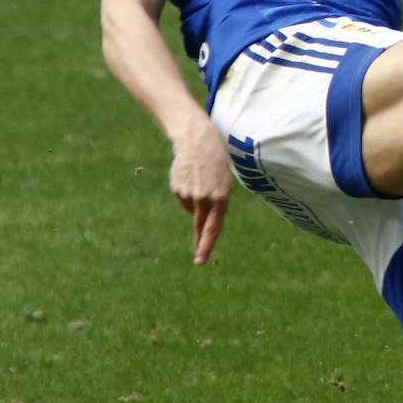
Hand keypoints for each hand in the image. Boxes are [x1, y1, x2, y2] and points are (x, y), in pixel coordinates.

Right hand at [168, 119, 231, 264]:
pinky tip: (192, 178)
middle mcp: (204, 198)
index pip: (213, 227)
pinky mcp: (177, 189)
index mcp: (221, 197)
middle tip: (199, 260)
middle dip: (200, 243)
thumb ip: (218, 204)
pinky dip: (189, 193)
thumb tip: (203, 223)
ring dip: (197, 202)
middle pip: (200, 226)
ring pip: (192, 210)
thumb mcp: (225, 183)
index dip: (206, 245)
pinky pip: (185, 200)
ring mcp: (189, 194)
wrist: (198, 141)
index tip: (200, 260)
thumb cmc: (217, 164)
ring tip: (203, 182)